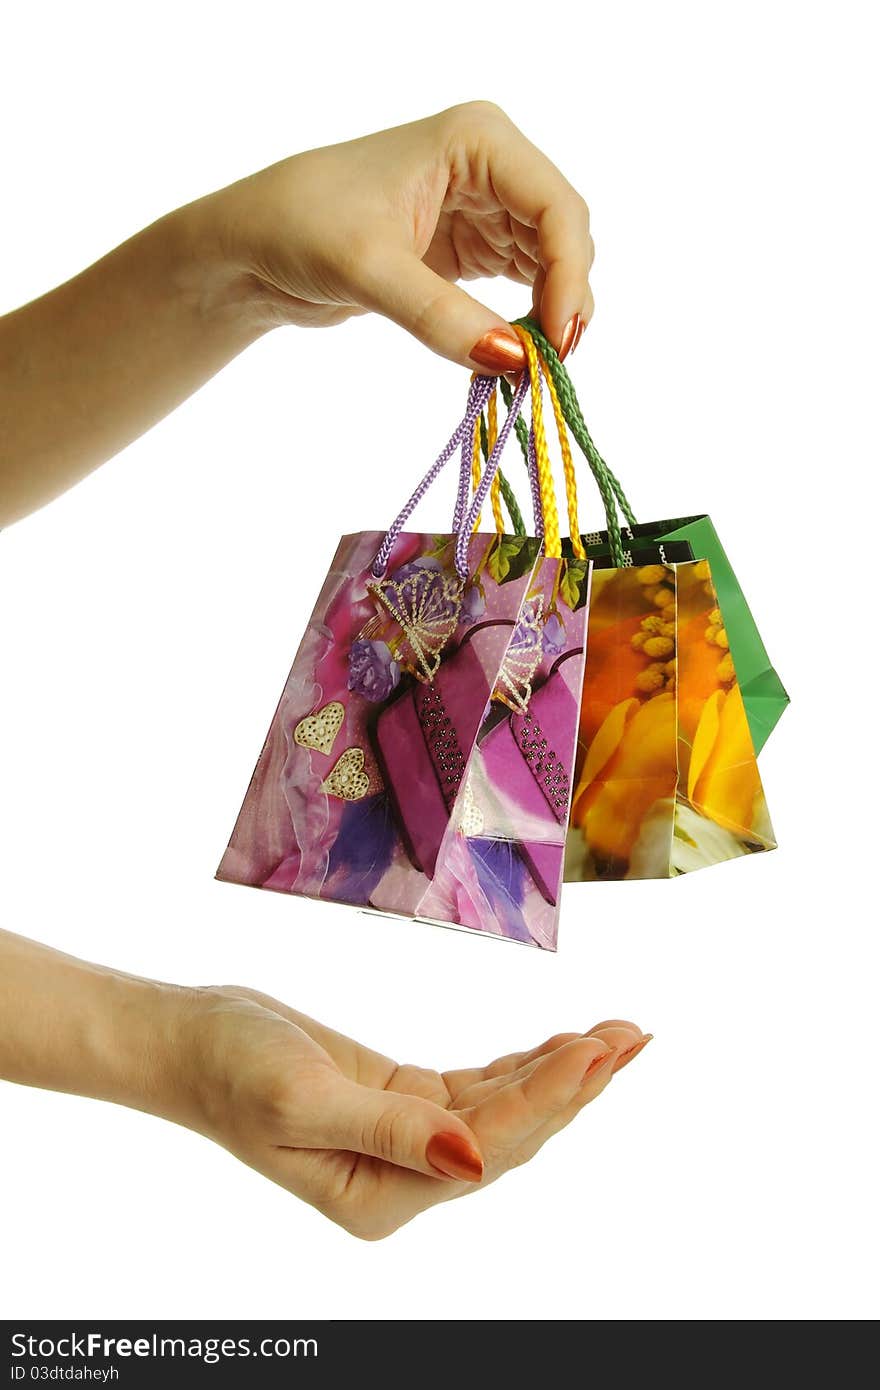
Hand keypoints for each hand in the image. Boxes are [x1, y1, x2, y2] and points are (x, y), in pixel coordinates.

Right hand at [175, 985, 648, 1239]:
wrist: (191, 1043)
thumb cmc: (230, 1070)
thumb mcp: (304, 1100)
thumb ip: (391, 1131)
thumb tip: (473, 1160)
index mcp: (380, 1196)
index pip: (486, 1146)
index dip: (546, 1097)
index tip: (596, 1051)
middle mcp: (403, 1179)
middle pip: (511, 1132)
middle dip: (575, 1085)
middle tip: (633, 1037)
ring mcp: (406, 1139)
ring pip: (503, 1107)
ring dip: (561, 1071)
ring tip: (619, 1033)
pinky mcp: (403, 1101)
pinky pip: (478, 1087)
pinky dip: (522, 1064)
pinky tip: (563, 1044)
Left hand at [206, 102, 593, 370]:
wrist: (250, 245)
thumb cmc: (298, 227)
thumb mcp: (370, 271)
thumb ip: (443, 316)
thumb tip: (515, 362)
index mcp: (476, 140)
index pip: (556, 207)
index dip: (570, 274)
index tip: (558, 341)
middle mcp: (489, 165)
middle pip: (563, 236)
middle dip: (564, 297)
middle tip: (548, 364)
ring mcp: (482, 206)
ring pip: (549, 263)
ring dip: (548, 313)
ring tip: (531, 366)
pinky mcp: (468, 247)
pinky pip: (521, 284)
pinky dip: (524, 320)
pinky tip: (512, 352)